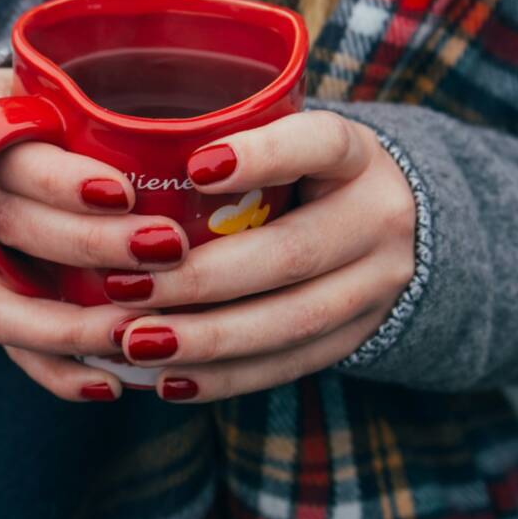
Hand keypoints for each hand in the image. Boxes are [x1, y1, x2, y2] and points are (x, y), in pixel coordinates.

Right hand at [0, 69, 189, 401]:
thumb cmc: (37, 109)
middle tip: (166, 251)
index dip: (63, 181)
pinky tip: (110, 383)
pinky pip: (1, 342)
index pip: (8, 150)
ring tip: (143, 335)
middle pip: (7, 224)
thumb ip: (101, 103)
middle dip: (89, 246)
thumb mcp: (52, 84)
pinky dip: (55, 369)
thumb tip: (216, 134)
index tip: (126, 193)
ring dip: (73, 326)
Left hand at [108, 111, 417, 401]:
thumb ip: (231, 140)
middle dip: (202, 278)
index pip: (321, 144)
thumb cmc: (305, 172)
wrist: (395, 227)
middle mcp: (378, 218)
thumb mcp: (290, 139)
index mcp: (357, 156)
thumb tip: (122, 154)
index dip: (263, 156)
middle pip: (292, 254)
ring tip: (136, 342)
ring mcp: (377, 285)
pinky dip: (226, 376)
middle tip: (124, 288)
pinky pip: (290, 363)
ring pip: (292, 321)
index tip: (194, 167)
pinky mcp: (358, 336)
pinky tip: (169, 379)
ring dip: (207, 338)